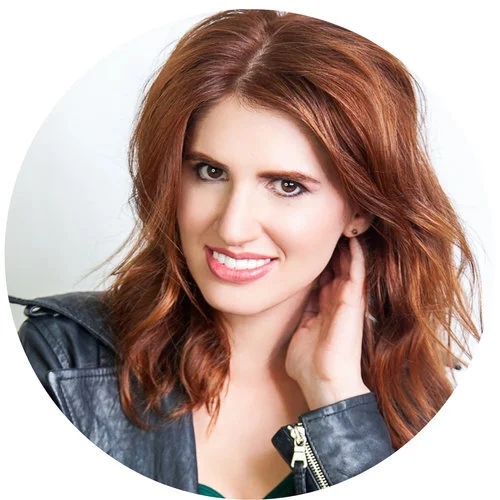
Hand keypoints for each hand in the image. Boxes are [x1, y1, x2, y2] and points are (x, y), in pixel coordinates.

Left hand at [285, 236, 369, 409]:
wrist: (323, 384)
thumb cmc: (309, 365)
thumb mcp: (298, 331)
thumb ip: (300, 315)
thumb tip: (289, 303)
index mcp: (323, 305)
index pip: (321, 274)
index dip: (316, 257)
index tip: (308, 238)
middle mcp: (336, 299)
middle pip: (335, 265)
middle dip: (330, 245)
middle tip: (325, 222)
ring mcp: (347, 300)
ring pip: (349, 264)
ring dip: (345, 245)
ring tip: (341, 222)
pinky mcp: (353, 302)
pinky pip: (357, 272)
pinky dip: (356, 254)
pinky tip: (352, 237)